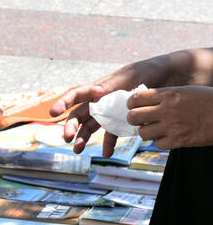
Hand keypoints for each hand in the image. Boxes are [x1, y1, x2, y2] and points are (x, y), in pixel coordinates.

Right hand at [51, 56, 172, 158]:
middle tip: (67, 138)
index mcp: (100, 87)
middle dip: (71, 126)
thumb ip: (113, 85)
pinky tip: (107, 153)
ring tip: (78, 150)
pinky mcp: (122, 122)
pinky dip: (108, 144)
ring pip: (91, 127)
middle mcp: (101, 101)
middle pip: (80, 115)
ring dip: (83, 138)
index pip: (77, 95)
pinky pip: (112, 134)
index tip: (53, 113)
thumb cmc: (150, 71)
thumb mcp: (132, 75)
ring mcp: (110, 112)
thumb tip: (95, 92)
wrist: (171, 79)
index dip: (64, 103)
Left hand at [126, 86, 212, 148]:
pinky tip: (169, 136)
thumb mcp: (186, 91)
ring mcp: (172, 126)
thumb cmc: (208, 101)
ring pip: (142, 133)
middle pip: (133, 117)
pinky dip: (161, 142)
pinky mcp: (179, 140)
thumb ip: (165, 96)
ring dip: (147, 132)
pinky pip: (157, 144)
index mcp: (169, 94)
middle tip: (141, 120)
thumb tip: (144, 101)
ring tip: (156, 129)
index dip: (131, 104)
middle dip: (134, 119)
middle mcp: (167, 110)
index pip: (135, 99)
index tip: (135, 106)